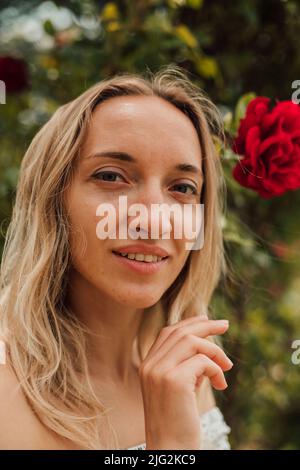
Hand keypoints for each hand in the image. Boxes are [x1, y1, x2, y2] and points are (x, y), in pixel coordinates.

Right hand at [138, 315, 232, 449]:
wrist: (170, 450)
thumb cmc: (178, 421)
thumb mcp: (179, 388)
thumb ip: (186, 365)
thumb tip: (206, 343)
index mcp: (148, 365)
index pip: (168, 333)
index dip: (189, 324)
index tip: (207, 320)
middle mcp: (150, 365)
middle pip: (181, 332)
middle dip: (206, 326)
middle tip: (225, 325)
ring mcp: (160, 372)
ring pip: (192, 342)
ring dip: (215, 351)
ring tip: (227, 367)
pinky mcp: (174, 381)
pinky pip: (203, 361)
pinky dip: (217, 369)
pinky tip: (221, 384)